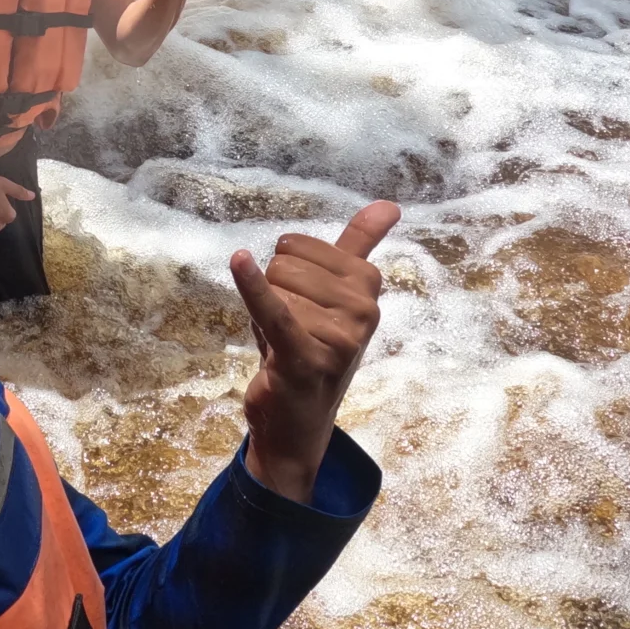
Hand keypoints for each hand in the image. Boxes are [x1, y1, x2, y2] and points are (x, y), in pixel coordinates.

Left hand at [228, 200, 398, 503]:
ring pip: (273, 288)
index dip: (286, 271)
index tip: (303, 302)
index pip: (300, 246)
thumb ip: (361, 245)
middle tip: (291, 329)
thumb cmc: (313, 348)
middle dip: (274, 292)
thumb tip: (390, 204)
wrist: (297, 424)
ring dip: (266, 317)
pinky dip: (252, 286)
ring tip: (285, 345)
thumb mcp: (337, 295)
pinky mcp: (305, 358)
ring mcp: (338, 337)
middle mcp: (363, 311)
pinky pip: (274, 311)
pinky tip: (239, 261)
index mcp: (369, 287)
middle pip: (284, 264)